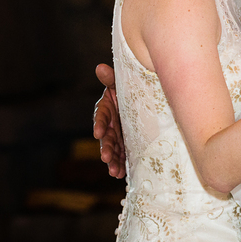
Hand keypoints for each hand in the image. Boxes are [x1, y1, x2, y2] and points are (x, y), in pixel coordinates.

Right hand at [93, 63, 126, 178]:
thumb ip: (110, 78)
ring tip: (114, 171)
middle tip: (106, 157)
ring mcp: (118, 136)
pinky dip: (122, 164)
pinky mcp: (126, 144)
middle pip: (107, 137)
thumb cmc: (130, 89)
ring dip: (113, 161)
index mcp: (107, 109)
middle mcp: (110, 124)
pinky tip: (122, 174)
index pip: (101, 116)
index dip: (100, 124)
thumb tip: (100, 66)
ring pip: (114, 149)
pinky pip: (123, 155)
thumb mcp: (120, 83)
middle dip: (106, 148)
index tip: (98, 133)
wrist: (142, 100)